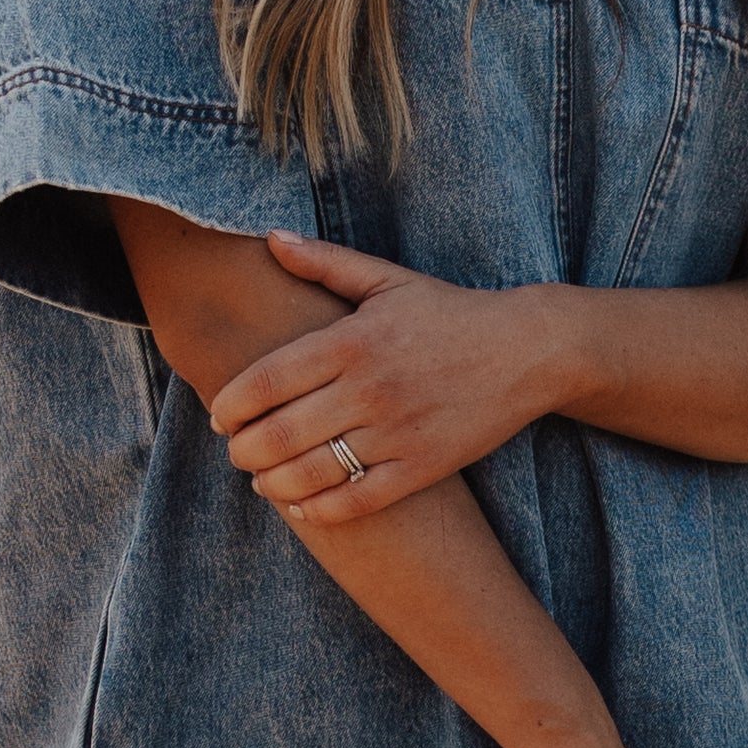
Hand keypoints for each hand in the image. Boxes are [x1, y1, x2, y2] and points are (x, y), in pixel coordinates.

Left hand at [208, 233, 548, 523]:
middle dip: (244, 450)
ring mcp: (398, 431)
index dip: (232, 405)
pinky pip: (357, 500)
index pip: (268, 381)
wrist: (528, 351)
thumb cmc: (449, 314)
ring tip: (261, 478)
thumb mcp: (388, 280)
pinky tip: (301, 504)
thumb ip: (325, 262)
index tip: (219, 415)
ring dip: (272, 482)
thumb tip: (269, 238)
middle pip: (280, 433)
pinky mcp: (423, 467)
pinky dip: (320, 509)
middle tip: (236, 451)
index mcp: (353, 340)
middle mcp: (371, 388)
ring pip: (313, 472)